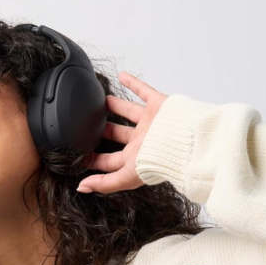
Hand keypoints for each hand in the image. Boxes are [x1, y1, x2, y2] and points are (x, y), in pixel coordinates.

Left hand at [78, 72, 168, 195]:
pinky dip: (133, 83)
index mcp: (136, 157)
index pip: (111, 160)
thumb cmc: (163, 161)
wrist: (187, 142)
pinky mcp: (160, 106)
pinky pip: (144, 91)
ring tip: (102, 100)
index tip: (78, 156)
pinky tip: (122, 76)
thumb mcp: (128, 177)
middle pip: (119, 134)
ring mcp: (152, 122)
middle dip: (105, 131)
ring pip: (129, 112)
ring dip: (116, 106)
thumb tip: (82, 188)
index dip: (95, 159)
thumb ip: (105, 183)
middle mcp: (144, 140)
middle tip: (88, 125)